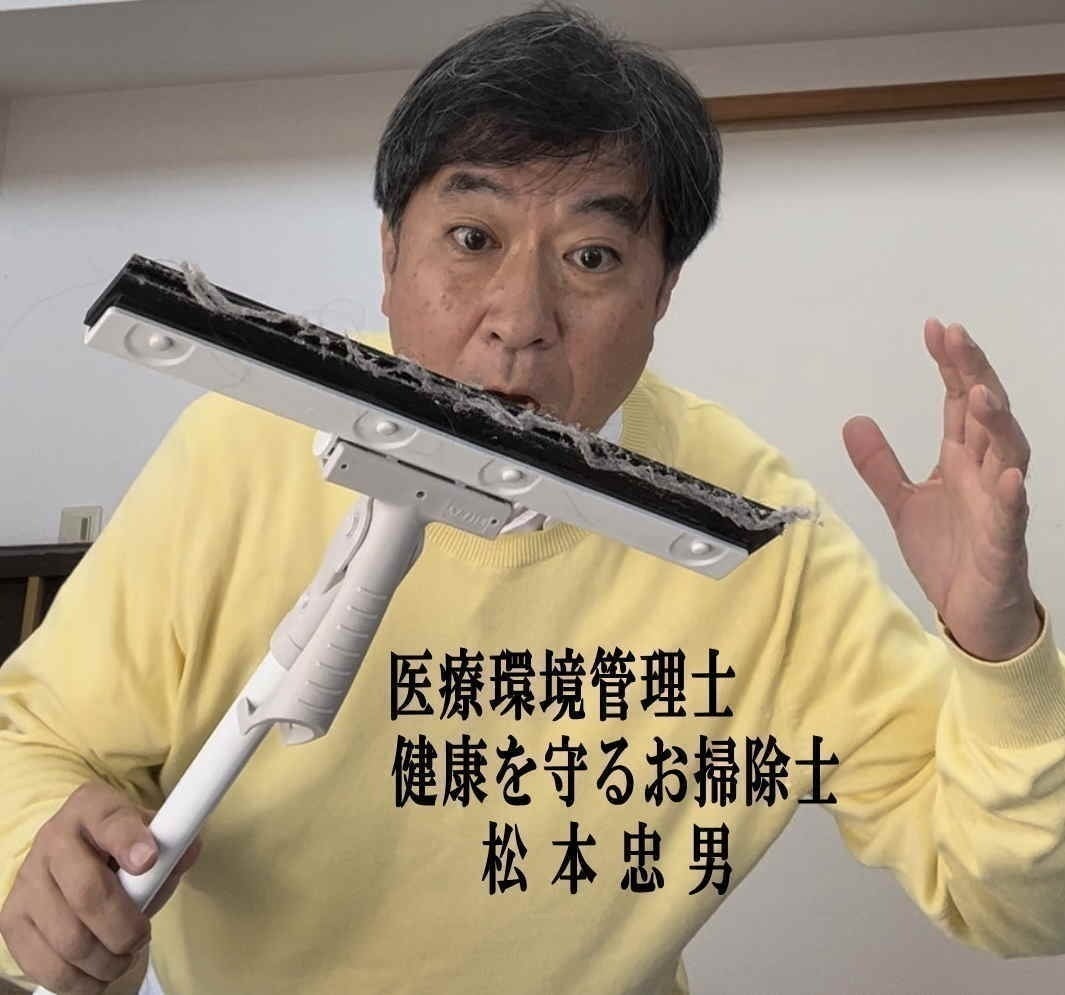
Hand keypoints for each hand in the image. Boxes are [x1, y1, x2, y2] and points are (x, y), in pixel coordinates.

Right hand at [0, 780, 201, 993]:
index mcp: (92, 807)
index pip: (110, 820)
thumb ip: (173, 845)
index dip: (129, 841)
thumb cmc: (121, 851)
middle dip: (125, 927)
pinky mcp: (12, 920)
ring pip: (69, 938)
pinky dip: (79, 981)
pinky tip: (97, 973)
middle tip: (141, 937)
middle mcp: (53, 838)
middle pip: (88, 892)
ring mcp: (27, 879)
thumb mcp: (151, 836)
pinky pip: (46, 966)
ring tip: (122, 957)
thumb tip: (187, 852)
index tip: (148, 861)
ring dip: (106, 960)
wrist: (72, 865)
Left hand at [842, 318, 1039, 661]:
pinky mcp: (1002, 544)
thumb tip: (853, 420)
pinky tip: (1009, 475)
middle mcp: (986, 473)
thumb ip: (880, 464)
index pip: (958, 403)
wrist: (970, 612)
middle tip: (956, 336)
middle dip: (973, 373)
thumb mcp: (901, 502)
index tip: (936, 328)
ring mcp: (999, 506)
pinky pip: (1011, 516)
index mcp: (962, 460)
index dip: (951, 365)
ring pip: (1008, 455)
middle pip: (985, 414)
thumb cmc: (949, 552)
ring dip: (997, 423)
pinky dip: (1011, 495)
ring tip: (979, 392)